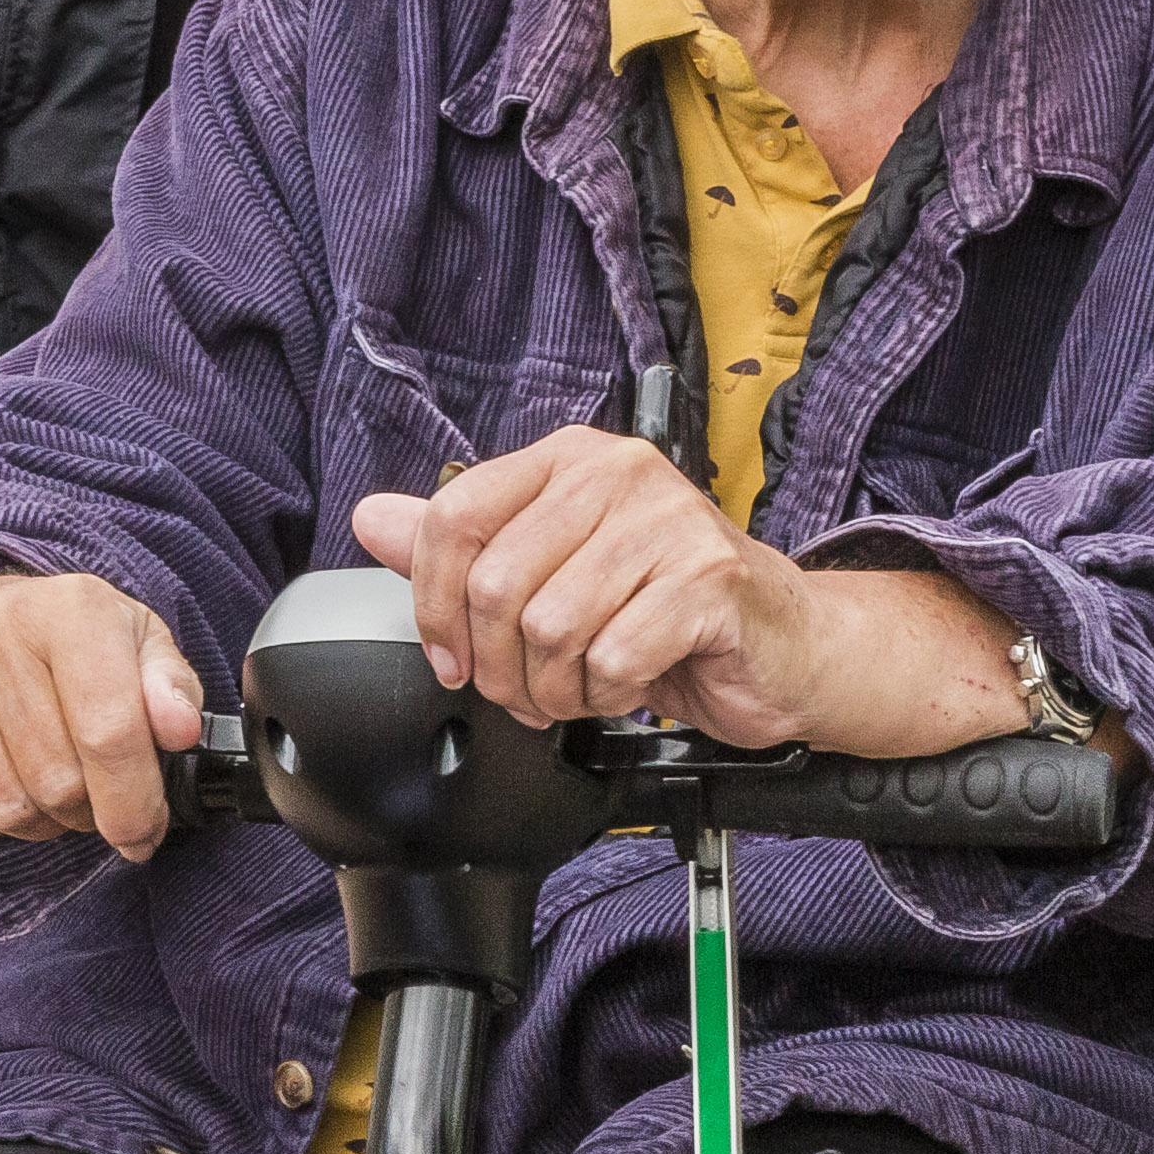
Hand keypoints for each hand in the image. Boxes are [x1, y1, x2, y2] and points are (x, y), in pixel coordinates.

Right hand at [0, 570, 205, 856]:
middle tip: (95, 801)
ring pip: (2, 805)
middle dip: (89, 813)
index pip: (109, 732)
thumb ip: (171, 687)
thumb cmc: (72, 642)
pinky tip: (2, 790)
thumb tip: (180, 729)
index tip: (144, 834)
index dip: (134, 801)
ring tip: (51, 794)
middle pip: (56, 779)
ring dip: (39, 824)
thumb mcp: (138, 645)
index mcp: (70, 609)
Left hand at [355, 427, 814, 741]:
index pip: (456, 516)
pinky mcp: (710, 577)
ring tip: (584, 685)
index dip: (434, 605)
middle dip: (501, 666)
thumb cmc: (666, 605)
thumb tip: (372, 516)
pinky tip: (629, 683)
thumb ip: (462, 543)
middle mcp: (619, 473)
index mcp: (571, 460)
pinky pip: (613, 657)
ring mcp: (670, 521)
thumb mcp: (553, 569)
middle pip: (496, 585)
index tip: (450, 655)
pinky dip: (608, 693)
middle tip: (531, 687)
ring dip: (557, 688)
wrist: (781, 644)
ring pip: (551, 628)